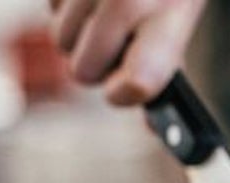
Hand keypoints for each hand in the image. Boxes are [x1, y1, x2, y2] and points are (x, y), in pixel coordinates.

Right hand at [48, 0, 206, 104]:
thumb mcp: (181, 13)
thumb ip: (165, 63)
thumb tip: (149, 125)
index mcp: (171, 15)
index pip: (141, 83)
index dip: (125, 94)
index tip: (125, 88)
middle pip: (84, 70)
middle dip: (96, 65)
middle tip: (115, 44)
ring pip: (59, 40)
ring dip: (78, 34)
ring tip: (105, 10)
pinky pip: (47, 6)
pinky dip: (64, 6)